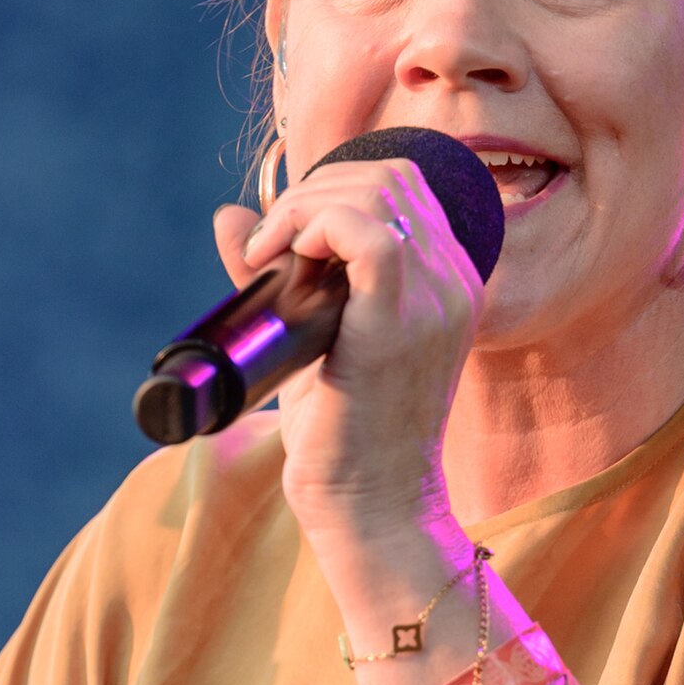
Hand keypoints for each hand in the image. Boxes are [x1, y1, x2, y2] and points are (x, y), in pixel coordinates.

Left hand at [214, 154, 484, 545]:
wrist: (371, 508)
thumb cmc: (342, 438)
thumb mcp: (310, 341)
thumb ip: (278, 276)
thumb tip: (229, 216)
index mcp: (447, 282)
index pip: (404, 184)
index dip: (335, 185)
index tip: (284, 234)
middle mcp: (454, 281)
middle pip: (392, 175)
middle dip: (314, 189)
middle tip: (268, 245)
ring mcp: (436, 299)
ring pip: (377, 192)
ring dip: (304, 206)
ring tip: (267, 254)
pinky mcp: (400, 322)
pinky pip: (368, 233)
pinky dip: (313, 225)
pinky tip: (281, 258)